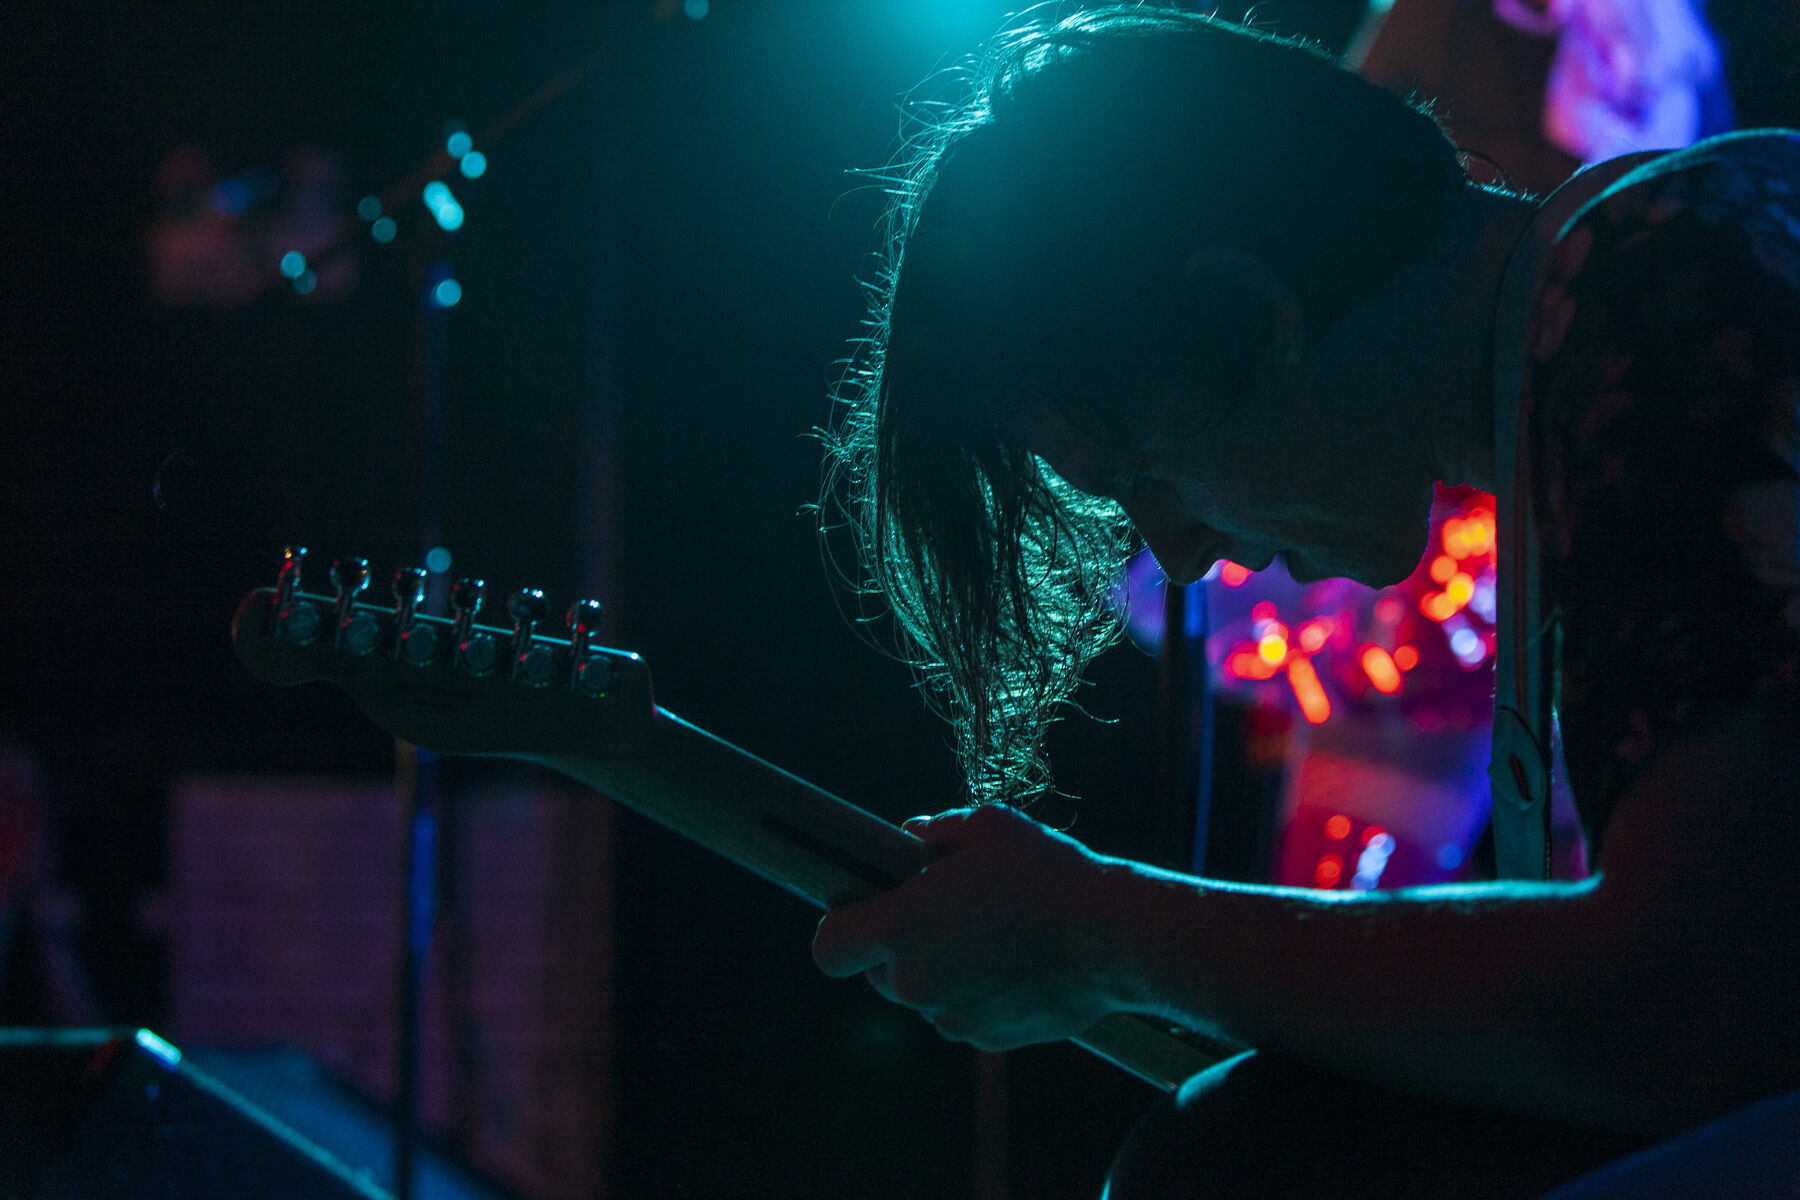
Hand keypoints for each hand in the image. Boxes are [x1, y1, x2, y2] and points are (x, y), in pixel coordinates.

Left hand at [811, 805, 1125, 1050]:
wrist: (1117, 938)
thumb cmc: (1048, 872)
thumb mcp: (988, 825)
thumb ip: (935, 831)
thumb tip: (911, 837)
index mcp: (902, 926)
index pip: (828, 948)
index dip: (839, 929)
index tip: (865, 909)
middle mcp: (915, 981)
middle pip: (877, 971)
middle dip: (899, 945)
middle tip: (944, 911)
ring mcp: (949, 1016)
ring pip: (922, 993)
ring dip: (941, 968)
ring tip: (991, 933)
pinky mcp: (984, 1039)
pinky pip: (961, 1013)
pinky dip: (976, 993)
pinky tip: (1016, 961)